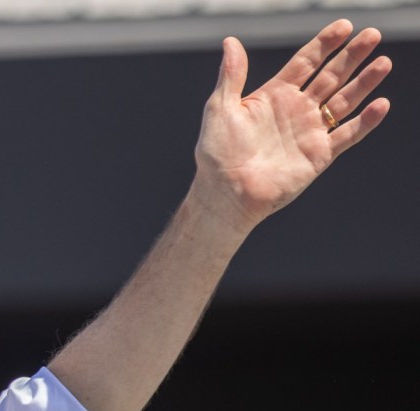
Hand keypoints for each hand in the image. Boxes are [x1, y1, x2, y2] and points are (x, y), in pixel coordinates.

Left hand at [193, 21, 390, 233]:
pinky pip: (347, 135)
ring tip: (383, 63)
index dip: (324, 44)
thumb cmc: (217, 154)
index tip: (345, 26)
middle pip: (331, 77)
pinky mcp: (318, 155)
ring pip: (344, 101)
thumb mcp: (220, 108)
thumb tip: (230, 42)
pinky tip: (381, 104)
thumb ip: (231, 75)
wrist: (225, 194)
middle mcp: (296, 111)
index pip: (306, 62)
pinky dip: (365, 122)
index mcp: (274, 96)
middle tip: (372, 36)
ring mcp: (309, 132)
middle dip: (351, 56)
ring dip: (364, 83)